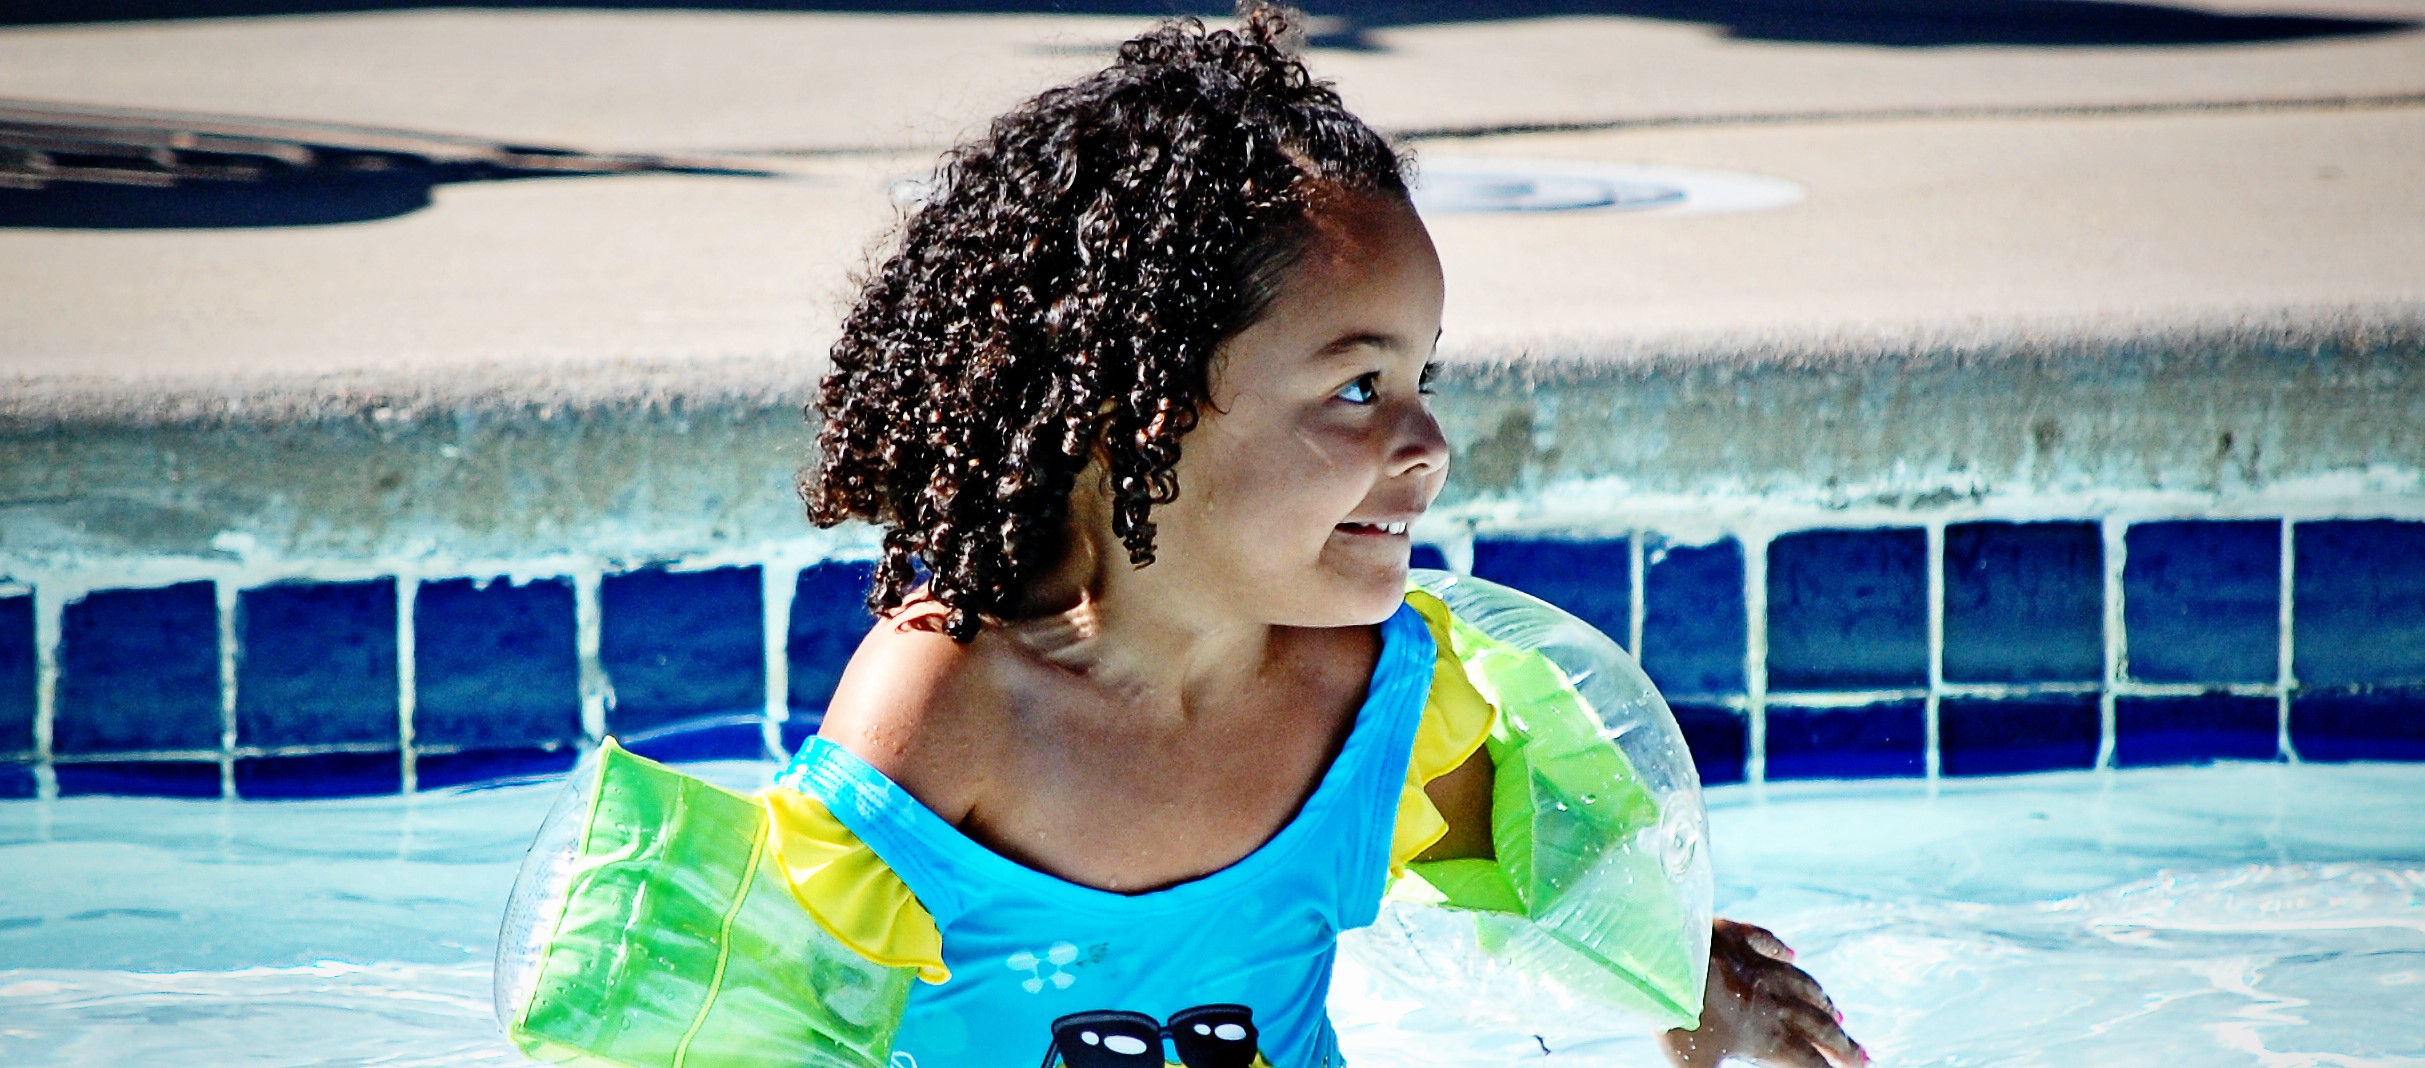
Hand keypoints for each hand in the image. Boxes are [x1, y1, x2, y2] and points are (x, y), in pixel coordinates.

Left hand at [1658, 918, 1865, 1067]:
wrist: (1659, 959)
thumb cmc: (1675, 1018)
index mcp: (1765, 1035)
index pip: (1808, 1061)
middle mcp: (1771, 999)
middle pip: (1817, 1025)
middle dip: (1843, 1044)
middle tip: (1864, 1056)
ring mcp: (1754, 964)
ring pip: (1801, 984)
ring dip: (1823, 1001)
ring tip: (1839, 1014)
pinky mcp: (1733, 936)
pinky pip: (1765, 939)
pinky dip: (1781, 948)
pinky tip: (1793, 953)